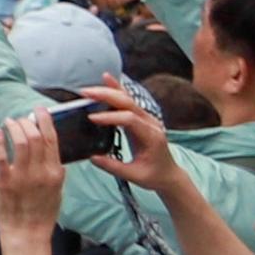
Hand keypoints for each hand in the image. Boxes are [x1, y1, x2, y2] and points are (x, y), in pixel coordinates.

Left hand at [0, 111, 67, 243]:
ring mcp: (22, 176)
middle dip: (26, 122)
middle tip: (20, 119)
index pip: (52, 139)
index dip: (45, 120)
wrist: (27, 234)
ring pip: (20, 141)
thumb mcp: (56, 190)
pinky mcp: (5, 181)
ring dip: (13, 127)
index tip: (39, 110)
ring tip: (8, 123)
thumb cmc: (41, 213)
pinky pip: (1, 154)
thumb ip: (54, 170)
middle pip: (35, 136)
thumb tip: (49, 150)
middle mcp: (41, 172)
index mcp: (55, 172)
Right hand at [77, 81, 182, 196]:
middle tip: (85, 94)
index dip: (110, 117)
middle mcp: (151, 123)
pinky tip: (107, 79)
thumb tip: (92, 157)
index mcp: (152, 136)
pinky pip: (129, 101)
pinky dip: (117, 90)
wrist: (169, 175)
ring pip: (128, 99)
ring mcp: (148, 119)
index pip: (129, 120)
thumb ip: (113, 166)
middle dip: (106, 96)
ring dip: (108, 91)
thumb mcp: (134, 175)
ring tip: (89, 88)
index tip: (91, 118)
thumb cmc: (154, 176)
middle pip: (128, 103)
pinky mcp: (142, 118)